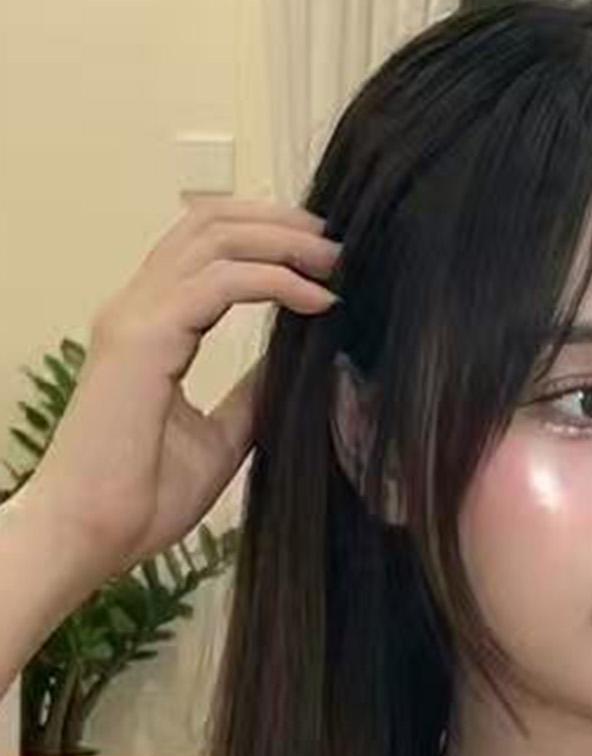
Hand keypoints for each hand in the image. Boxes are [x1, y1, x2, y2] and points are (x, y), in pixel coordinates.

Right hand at [24, 196, 341, 582]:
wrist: (92, 533)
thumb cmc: (142, 499)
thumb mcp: (220, 437)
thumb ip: (251, 395)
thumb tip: (293, 365)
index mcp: (149, 327)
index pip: (204, 250)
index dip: (264, 238)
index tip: (321, 258)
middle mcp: (137, 309)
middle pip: (210, 224)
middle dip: (279, 221)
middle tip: (336, 244)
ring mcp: (136, 317)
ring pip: (214, 240)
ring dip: (282, 240)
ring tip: (332, 261)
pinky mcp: (145, 338)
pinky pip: (221, 284)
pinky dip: (275, 281)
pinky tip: (316, 301)